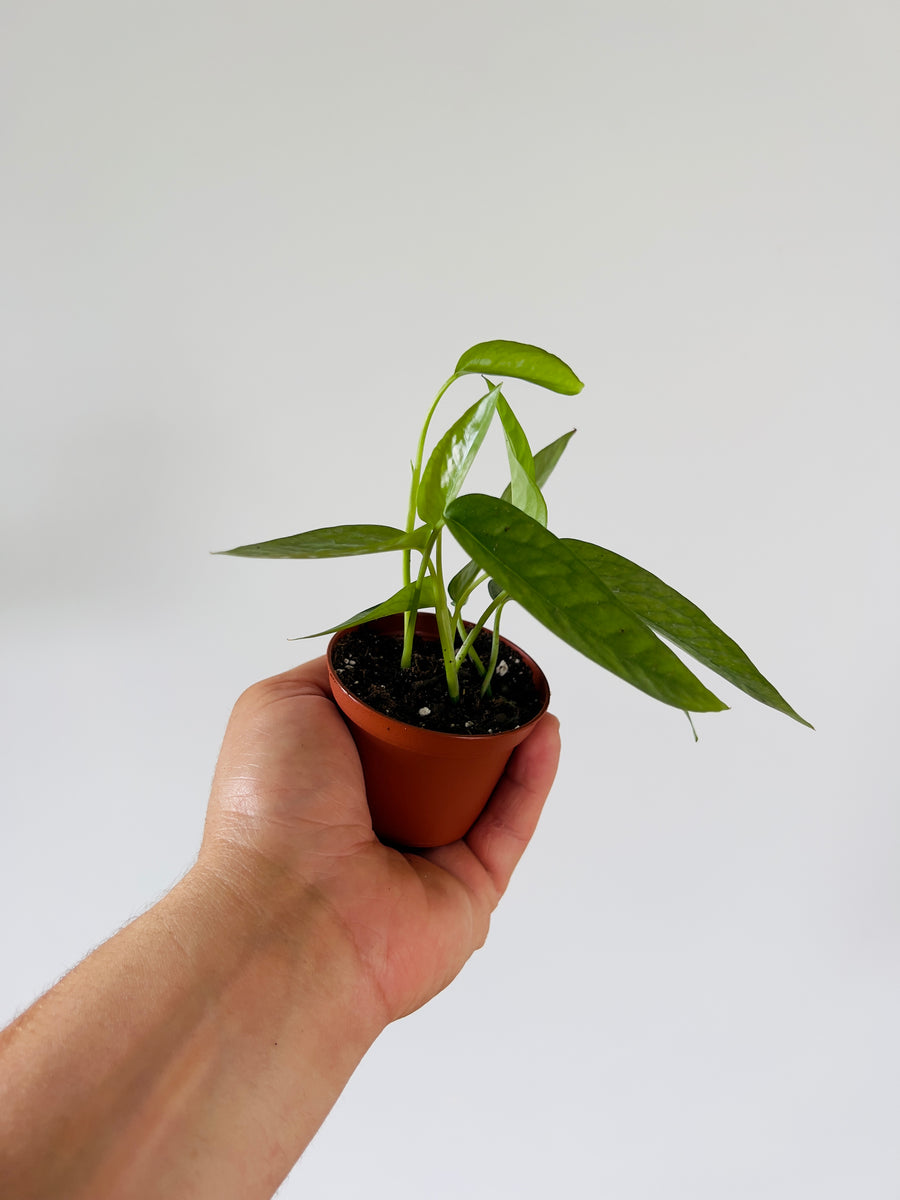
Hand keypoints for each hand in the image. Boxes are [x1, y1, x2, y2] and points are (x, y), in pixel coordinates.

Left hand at [200, 656, 560, 1025]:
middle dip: (471, 709)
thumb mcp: (280, 705)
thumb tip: (375, 654)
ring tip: (532, 691)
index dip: (420, 683)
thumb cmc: (270, 807)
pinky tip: (545, 731)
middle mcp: (377, 817)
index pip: (389, 722)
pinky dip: (532, 778)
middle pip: (443, 752)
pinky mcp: (471, 889)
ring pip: (484, 786)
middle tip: (498, 668)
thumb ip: (331, 674)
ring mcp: (426, 855)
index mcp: (331, 777)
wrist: (291, 910)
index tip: (452, 646)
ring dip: (512, 738)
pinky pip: (510, 824)